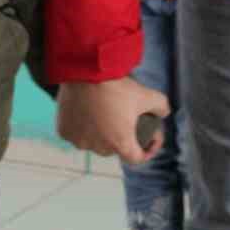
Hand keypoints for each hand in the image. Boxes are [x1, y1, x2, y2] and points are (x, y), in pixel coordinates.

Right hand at [56, 77, 170, 163]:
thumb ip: (161, 106)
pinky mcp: (64, 131)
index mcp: (120, 143)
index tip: (150, 139)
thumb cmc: (115, 86)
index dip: (147, 151)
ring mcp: (79, 141)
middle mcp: (99, 147)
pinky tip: (87, 114)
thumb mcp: (146, 94)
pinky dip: (82, 127)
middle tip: (126, 120)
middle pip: (115, 148)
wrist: (84, 71)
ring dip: (101, 134)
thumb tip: (164, 113)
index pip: (137, 158)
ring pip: (94, 142)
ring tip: (106, 116)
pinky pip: (76, 133)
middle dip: (122, 137)